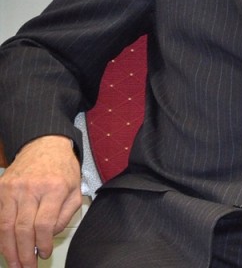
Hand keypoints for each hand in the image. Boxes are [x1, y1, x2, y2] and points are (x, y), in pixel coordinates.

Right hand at [0, 135, 81, 267]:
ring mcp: (13, 188)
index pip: (43, 224)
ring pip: (6, 226)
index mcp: (54, 188)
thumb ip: (64, 215)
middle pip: (22, 229)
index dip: (42, 243)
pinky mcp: (1, 188)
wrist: (45, 144)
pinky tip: (6, 245)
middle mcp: (31, 188)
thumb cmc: (63, 169)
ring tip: (14, 263)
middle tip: (26, 267)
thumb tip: (48, 236)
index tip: (43, 254)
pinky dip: (1, 234)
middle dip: (23, 253)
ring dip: (8, 248)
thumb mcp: (75, 190)